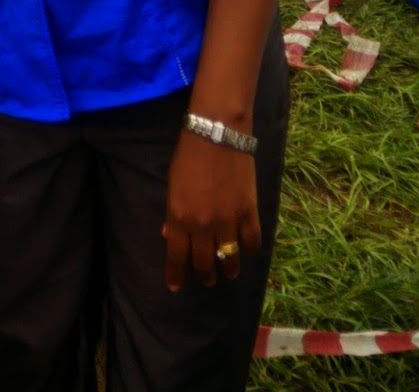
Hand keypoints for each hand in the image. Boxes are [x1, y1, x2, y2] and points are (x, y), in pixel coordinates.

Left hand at [163, 130, 260, 292]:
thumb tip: (167, 233)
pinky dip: (249, 249)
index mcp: (179, 217)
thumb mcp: (172, 183)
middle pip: (203, 261)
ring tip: (228, 272)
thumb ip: (172, 212)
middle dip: (204, 274)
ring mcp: (227, 221)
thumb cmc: (188, 154)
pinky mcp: (248, 212)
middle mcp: (202, 225)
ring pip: (228, 257)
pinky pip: (251, 242)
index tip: (175, 287)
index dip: (175, 274)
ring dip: (228, 268)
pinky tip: (247, 251)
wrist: (217, 132)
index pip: (176, 255)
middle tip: (207, 279)